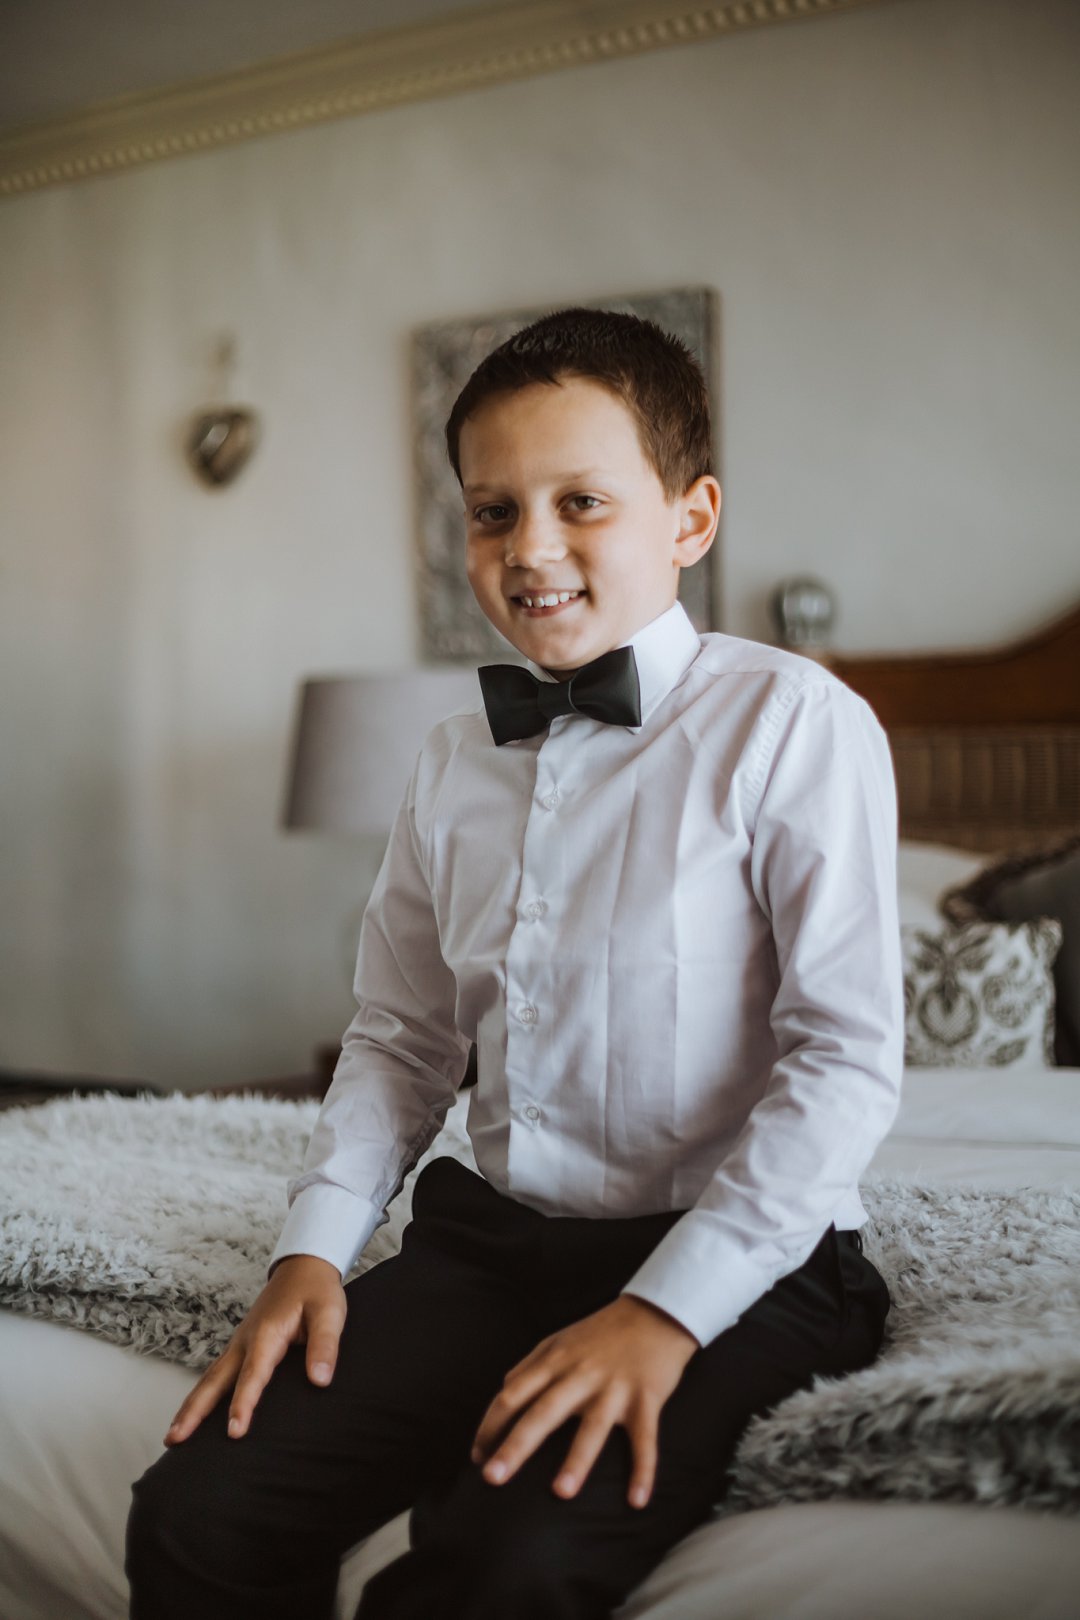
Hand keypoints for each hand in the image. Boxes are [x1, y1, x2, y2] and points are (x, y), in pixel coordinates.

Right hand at [163, 1254, 345, 1445]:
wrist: (302, 1267)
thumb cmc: (316, 1290)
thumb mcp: (330, 1313)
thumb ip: (324, 1346)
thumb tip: (319, 1380)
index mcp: (267, 1334)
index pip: (252, 1375)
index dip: (243, 1404)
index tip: (234, 1432)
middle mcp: (246, 1341)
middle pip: (214, 1380)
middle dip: (194, 1411)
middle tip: (174, 1440)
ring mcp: (239, 1343)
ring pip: (210, 1379)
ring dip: (190, 1407)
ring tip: (173, 1437)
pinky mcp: (241, 1347)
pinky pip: (217, 1374)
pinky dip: (202, 1395)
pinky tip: (195, 1414)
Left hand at [470, 1295, 698, 1508]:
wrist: (655, 1313)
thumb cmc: (601, 1332)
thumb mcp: (559, 1341)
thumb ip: (530, 1366)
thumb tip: (503, 1390)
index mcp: (555, 1362)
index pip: (512, 1394)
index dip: (491, 1425)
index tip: (477, 1457)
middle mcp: (580, 1375)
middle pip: (542, 1413)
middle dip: (515, 1446)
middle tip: (492, 1479)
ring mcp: (614, 1388)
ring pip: (592, 1427)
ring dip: (577, 1460)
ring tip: (561, 1493)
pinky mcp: (646, 1399)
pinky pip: (645, 1439)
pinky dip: (643, 1470)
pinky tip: (637, 1500)